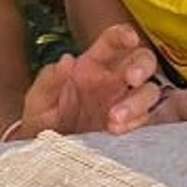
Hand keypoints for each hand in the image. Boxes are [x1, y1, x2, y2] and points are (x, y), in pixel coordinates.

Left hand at [18, 24, 159, 136]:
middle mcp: (113, 80)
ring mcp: (124, 102)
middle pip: (143, 61)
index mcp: (92, 64)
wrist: (44, 151)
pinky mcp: (129, 126)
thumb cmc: (42, 119)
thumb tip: (67, 60)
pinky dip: (137, 123)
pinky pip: (144, 120)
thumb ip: (49, 79)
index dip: (124, 34)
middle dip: (142, 66)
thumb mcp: (37, 99)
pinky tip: (118, 130)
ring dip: (138, 102)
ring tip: (114, 120)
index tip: (130, 39)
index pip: (113, 41)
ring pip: (149, 91)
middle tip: (133, 79)